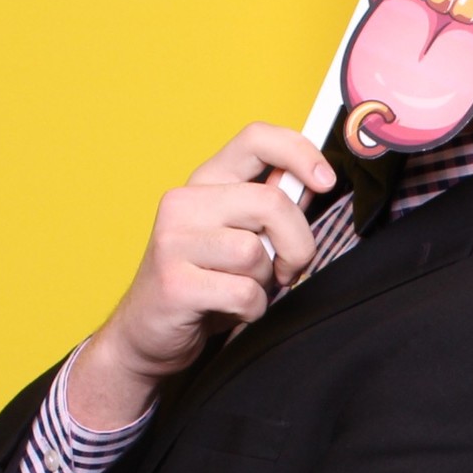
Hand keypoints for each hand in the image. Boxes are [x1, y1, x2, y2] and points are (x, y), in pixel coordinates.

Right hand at [67, 125, 342, 428]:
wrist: (147, 334)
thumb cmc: (203, 283)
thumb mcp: (237, 236)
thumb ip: (270, 207)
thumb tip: (311, 179)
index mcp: (204, 183)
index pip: (256, 139)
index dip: (300, 152)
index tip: (325, 180)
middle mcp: (184, 203)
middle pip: (271, 202)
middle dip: (298, 243)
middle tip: (289, 268)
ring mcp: (174, 242)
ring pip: (256, 252)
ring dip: (265, 282)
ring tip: (244, 290)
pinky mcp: (175, 284)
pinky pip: (244, 293)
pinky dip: (252, 310)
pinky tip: (231, 311)